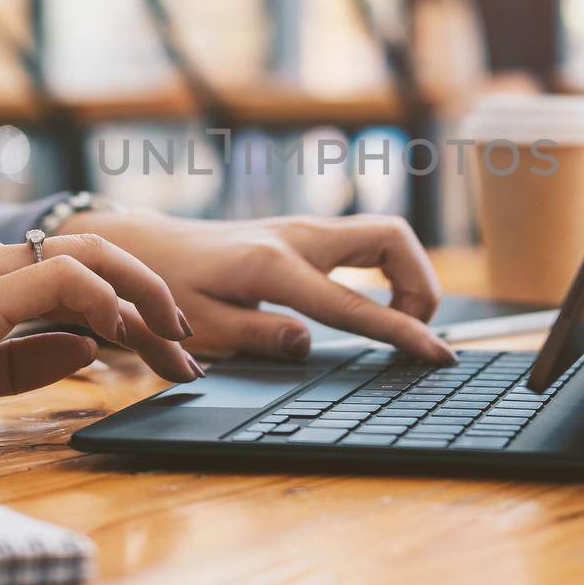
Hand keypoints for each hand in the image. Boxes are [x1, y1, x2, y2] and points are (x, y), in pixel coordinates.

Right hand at [0, 225, 202, 437]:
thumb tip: (87, 348)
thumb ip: (23, 357)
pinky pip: (62, 278)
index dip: (127, 304)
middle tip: (190, 343)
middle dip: (154, 295)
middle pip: (94, 255)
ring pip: (89, 259)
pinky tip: (126, 333)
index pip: (72, 272)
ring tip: (177, 341)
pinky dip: (105, 300)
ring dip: (145, 299)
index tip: (162, 345)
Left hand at [61, 211, 454, 364]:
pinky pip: (366, 242)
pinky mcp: (305, 233)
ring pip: (385, 235)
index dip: (403, 332)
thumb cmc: (168, 289)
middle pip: (391, 238)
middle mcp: (297, 238)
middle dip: (422, 283)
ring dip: (409, 275)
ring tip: (398, 320)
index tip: (437, 354)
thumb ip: (256, 337)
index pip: (354, 305)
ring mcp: (304, 230)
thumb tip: (308, 345)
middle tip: (414, 329)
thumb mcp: (199, 326)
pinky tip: (374, 303)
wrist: (146, 245)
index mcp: (273, 267)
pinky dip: (388, 270)